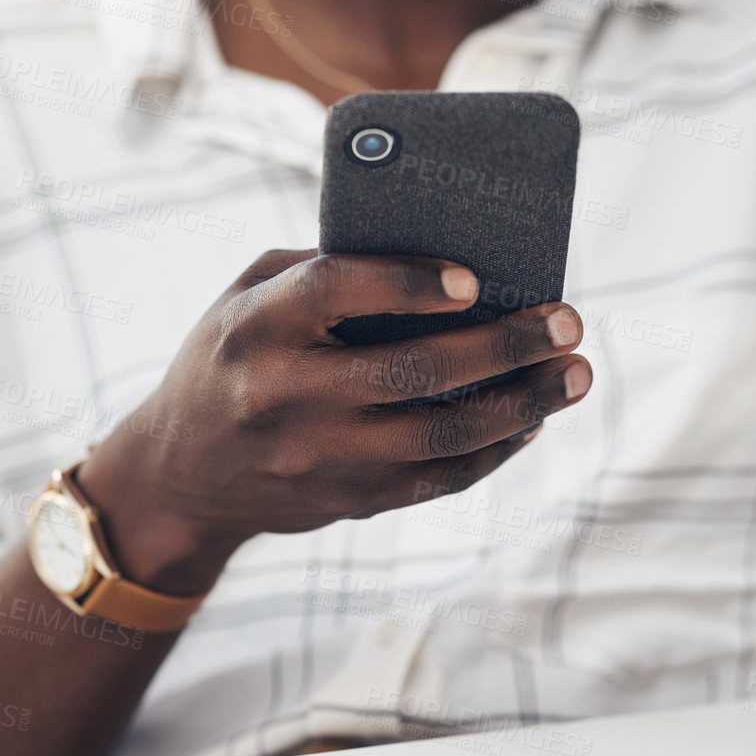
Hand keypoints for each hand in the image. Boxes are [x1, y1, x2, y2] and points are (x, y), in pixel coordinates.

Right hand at [79, 249, 591, 594]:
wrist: (181, 475)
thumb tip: (440, 253)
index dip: (407, 282)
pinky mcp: (348, 502)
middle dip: (505, 346)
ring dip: (525, 404)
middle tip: (568, 321)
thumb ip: (323, 269)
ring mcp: (320, 460)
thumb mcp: (247, 297)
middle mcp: (285, 396)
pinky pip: (441, 477)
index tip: (473, 277)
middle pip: (413, 370)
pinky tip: (533, 417)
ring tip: (575, 374)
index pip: (335, 291)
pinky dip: (497, 447)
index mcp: (256, 328)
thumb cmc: (232, 357)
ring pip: (443, 434)